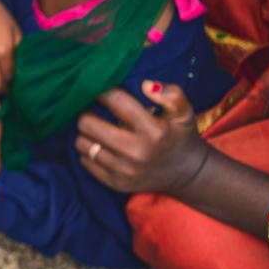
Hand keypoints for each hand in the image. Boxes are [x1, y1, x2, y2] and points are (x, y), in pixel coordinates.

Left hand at [75, 81, 208, 194]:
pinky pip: (85, 161)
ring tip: (96, 127)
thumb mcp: (184, 113)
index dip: (102, 90)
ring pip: (81, 143)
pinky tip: (101, 145)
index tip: (99, 87)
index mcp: (154, 131)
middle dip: (87, 112)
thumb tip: (147, 85)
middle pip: (87, 123)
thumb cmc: (179, 136)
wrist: (187, 174)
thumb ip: (172, 95)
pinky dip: (88, 151)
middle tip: (92, 109)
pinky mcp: (116, 184)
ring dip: (85, 132)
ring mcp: (124, 171)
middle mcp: (137, 152)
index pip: (114, 100)